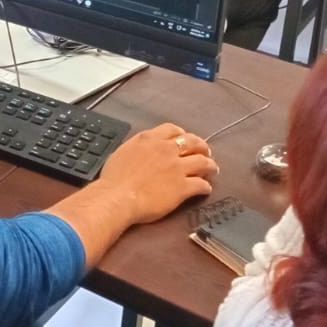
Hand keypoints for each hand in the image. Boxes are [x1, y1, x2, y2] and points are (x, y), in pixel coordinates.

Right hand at [97, 123, 216, 226]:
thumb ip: (137, 148)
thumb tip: (141, 152)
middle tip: (205, 151)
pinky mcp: (183, 187)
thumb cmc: (113, 179)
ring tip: (212, 169)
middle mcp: (166, 150)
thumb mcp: (123, 152)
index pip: (173, 129)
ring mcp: (177, 168)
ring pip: (202, 162)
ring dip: (210, 165)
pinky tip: (206, 189)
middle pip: (192, 142)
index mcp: (149, 139)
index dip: (182, 134)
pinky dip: (206, 187)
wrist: (117, 197)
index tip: (184, 139)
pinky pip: (201, 185)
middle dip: (201, 146)